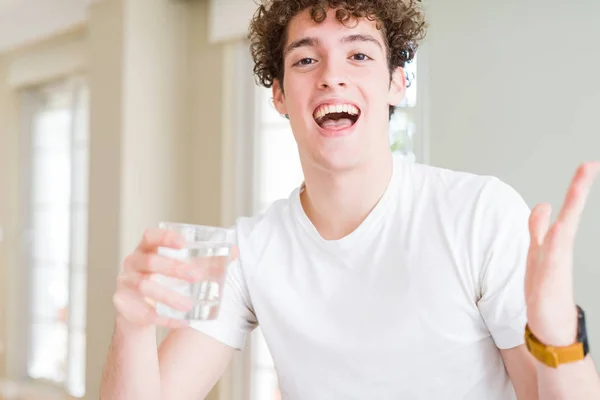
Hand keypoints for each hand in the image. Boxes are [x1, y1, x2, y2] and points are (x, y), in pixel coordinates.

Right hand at [112, 228, 199, 328]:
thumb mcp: (180, 267)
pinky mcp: (124, 305)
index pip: (150, 237)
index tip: (183, 243)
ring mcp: (125, 283)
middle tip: (196, 277)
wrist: (142, 309)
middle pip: (150, 262)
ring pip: (145, 287)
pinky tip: (182, 321)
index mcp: (146, 249)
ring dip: (168, 296)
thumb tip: (234, 251)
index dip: (165, 237)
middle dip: (173, 268)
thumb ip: (206, 260)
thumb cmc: (164, 280)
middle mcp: (132, 263)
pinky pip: (144, 312)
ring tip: (189, 305)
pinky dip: (164, 317)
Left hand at [525, 161, 599, 346]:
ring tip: (578, 186)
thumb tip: (542, 205)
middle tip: (590, 166)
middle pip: (569, 216)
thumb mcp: (537, 251)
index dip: (576, 189)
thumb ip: (538, 228)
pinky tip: (558, 228)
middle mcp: (557, 251)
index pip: (565, 210)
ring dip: (569, 212)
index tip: (588, 166)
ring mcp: (555, 266)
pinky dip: (555, 244)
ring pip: (562, 234)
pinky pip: (553, 260)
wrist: (550, 327)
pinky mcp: (550, 284)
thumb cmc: (545, 289)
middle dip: (578, 191)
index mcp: (554, 242)